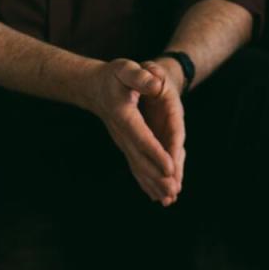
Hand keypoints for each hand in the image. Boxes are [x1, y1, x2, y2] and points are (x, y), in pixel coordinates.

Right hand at [83, 58, 181, 204]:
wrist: (95, 88)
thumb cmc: (114, 76)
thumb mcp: (125, 69)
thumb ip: (139, 76)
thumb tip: (156, 83)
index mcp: (124, 115)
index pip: (142, 137)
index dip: (156, 153)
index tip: (169, 169)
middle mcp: (123, 133)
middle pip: (141, 158)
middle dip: (158, 176)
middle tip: (173, 192)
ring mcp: (124, 142)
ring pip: (139, 166)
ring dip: (154, 184)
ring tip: (169, 200)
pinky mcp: (127, 146)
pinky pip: (137, 166)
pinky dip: (147, 182)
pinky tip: (156, 196)